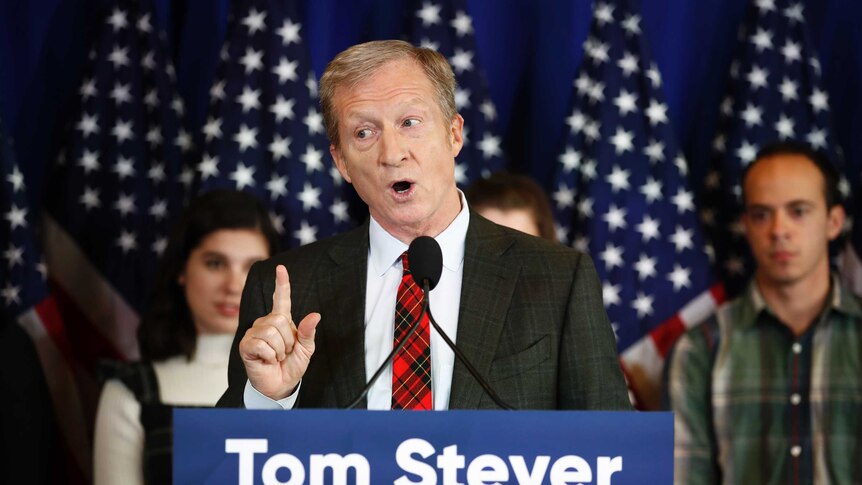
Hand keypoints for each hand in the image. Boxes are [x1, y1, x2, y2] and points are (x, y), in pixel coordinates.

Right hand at [238, 265, 320, 399]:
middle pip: (279, 320)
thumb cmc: (291, 366)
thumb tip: (315, 315)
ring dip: (279, 349)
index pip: (281, 299)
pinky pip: (261, 344)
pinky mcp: (246, 345)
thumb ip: (308, 333)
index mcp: (282, 322)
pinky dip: (269, 355)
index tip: (281, 269)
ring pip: (270, 332)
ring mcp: (254, 333)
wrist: (280, 385)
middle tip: (285, 352)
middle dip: (288, 339)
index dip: (282, 284)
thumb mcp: (306, 349)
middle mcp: (266, 324)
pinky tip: (267, 360)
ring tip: (276, 356)